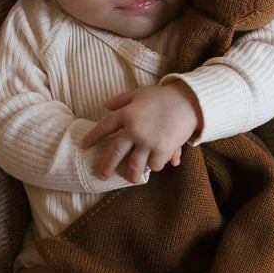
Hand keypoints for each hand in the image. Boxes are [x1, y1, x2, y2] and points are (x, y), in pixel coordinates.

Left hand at [79, 82, 200, 183]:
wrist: (190, 101)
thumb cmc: (164, 96)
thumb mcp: (140, 93)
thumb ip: (121, 100)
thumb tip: (105, 104)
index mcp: (126, 114)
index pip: (104, 127)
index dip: (92, 137)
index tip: (83, 146)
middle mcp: (134, 129)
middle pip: (114, 153)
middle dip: (106, 167)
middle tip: (101, 176)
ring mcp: (148, 141)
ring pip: (134, 166)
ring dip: (132, 175)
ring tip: (132, 179)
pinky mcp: (162, 149)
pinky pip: (154, 165)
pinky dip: (155, 166)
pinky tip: (155, 166)